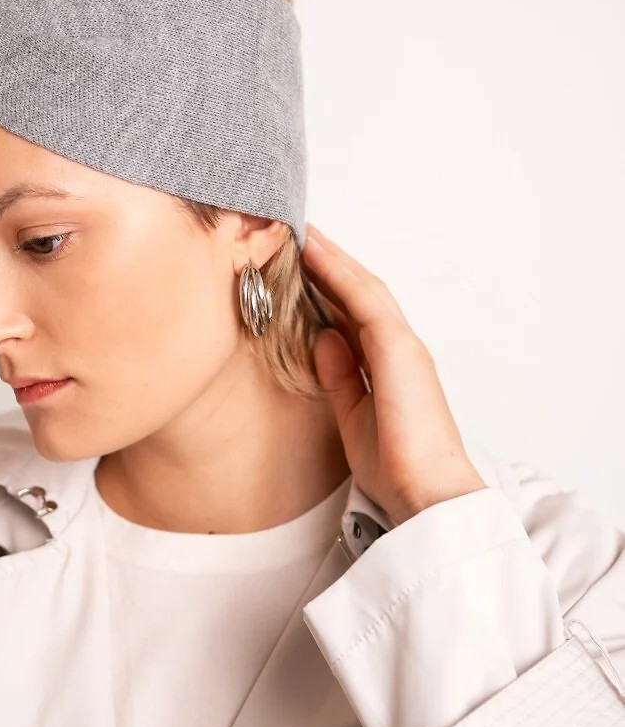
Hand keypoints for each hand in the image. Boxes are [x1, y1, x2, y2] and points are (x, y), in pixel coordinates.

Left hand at [300, 222, 487, 527]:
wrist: (426, 491)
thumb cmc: (396, 466)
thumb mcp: (352, 416)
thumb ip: (338, 377)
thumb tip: (321, 340)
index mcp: (390, 367)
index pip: (355, 316)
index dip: (330, 288)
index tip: (302, 267)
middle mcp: (400, 349)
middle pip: (361, 294)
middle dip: (332, 265)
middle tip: (300, 236)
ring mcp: (403, 346)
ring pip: (364, 290)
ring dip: (334, 260)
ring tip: (303, 234)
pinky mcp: (399, 350)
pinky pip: (365, 302)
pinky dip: (339, 274)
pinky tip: (316, 255)